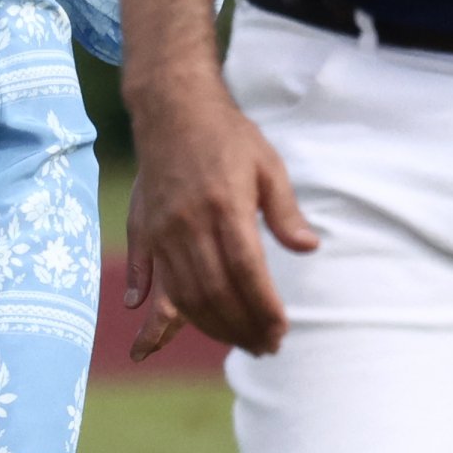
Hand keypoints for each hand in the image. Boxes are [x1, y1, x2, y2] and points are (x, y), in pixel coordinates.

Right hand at [125, 71, 317, 355]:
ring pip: (182, 291)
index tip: (280, 332)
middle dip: (241, 327)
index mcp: (225, 205)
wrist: (172, 106)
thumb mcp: (267, 165)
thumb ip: (286, 211)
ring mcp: (162, 226)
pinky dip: (155, 303)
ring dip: (209, 325)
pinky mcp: (144, 226)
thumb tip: (309, 249)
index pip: (246, 272)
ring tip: (235, 340)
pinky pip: (148, 273)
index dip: (263, 309)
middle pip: (214, 291)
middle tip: (264, 347)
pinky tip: (162, 324)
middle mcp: (189, 222)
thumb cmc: (227, 135)